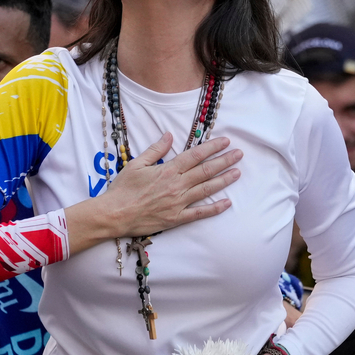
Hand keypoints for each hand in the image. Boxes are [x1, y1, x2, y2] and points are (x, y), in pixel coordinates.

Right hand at [74, 133, 242, 243]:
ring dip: (224, 180)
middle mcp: (177, 185)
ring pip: (207, 189)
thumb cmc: (123, 189)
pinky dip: (215, 208)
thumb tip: (169, 135)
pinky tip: (227, 203)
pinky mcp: (177, 218)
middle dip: (225, 161)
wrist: (114, 215)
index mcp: (168, 170)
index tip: (226, 141)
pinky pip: (200, 213)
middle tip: (239, 154)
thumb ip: (155, 149)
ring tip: (237, 173)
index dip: (212, 147)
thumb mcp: (136, 164)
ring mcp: (178, 203)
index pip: (195, 155)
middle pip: (206, 170)